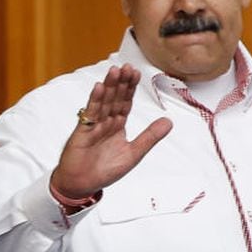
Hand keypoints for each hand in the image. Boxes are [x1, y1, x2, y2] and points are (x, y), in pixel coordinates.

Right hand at [49, 64, 172, 199]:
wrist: (82, 185)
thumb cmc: (104, 171)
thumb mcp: (134, 154)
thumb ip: (150, 137)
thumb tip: (169, 122)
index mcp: (118, 125)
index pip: (125, 102)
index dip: (130, 88)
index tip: (136, 73)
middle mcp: (106, 122)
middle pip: (114, 98)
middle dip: (121, 82)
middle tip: (127, 67)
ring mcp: (94, 125)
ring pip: (103, 102)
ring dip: (109, 86)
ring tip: (115, 71)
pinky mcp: (83, 131)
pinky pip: (90, 113)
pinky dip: (94, 100)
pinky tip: (98, 88)